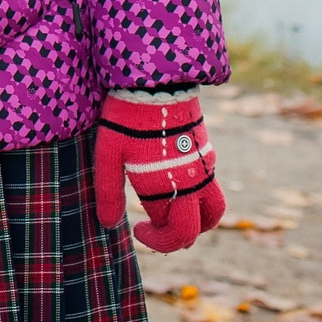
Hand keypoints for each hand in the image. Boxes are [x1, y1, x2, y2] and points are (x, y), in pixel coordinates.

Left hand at [93, 90, 225, 251]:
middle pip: (197, 230)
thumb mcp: (108, 155)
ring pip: (213, 212)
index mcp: (168, 188)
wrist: (156, 82)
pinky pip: (212, 189)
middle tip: (152, 228)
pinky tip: (174, 186)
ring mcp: (204, 169)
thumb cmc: (126, 118)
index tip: (137, 228)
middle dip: (175, 239)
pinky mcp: (208, 154)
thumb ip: (109, 192)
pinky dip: (199, 200)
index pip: (174, 234)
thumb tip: (108, 225)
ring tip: (169, 213)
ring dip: (195, 222)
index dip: (155, 240)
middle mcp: (193, 183)